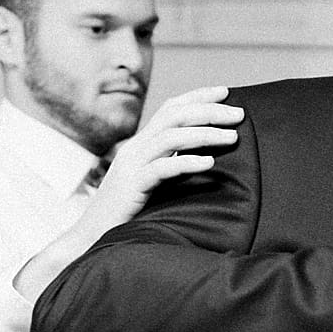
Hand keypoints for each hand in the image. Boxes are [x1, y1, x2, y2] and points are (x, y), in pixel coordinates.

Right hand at [12, 89, 241, 301]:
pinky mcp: (132, 186)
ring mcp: (132, 165)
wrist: (92, 238)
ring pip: (171, 137)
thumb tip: (207, 157)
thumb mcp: (152, 184)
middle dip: (210, 111)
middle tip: (240, 115)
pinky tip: (210, 163)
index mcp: (142, 144)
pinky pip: (162, 168)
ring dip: (205, 133)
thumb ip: (171, 166)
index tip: (226, 92)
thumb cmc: (128, 214)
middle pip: (174, 116)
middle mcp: (136, 148)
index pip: (171, 108)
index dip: (198, 96)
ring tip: (233, 137)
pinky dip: (188, 162)